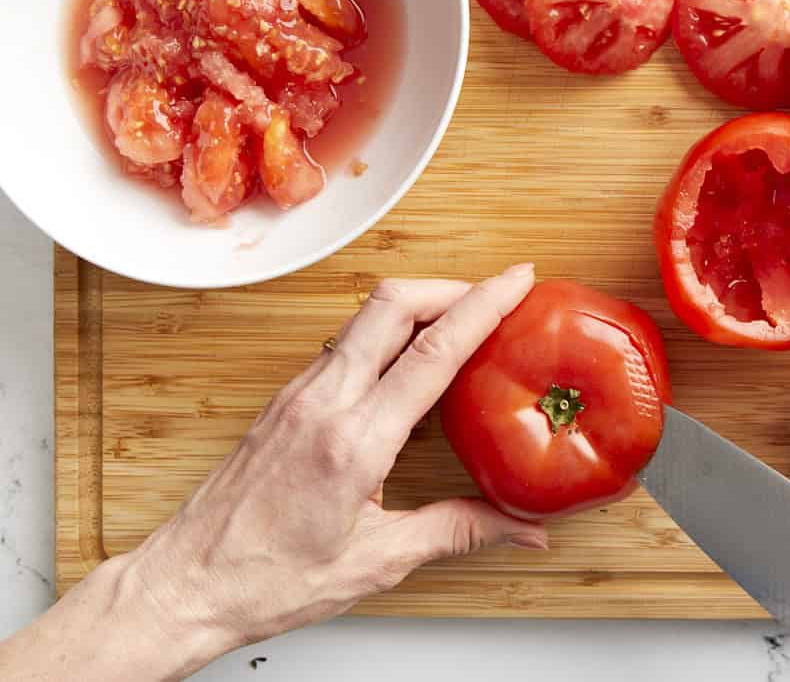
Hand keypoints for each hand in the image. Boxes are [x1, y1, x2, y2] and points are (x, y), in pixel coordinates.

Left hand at [0, 265, 545, 681]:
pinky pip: (344, 343)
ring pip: (365, 316)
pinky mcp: (285, 399)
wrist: (187, 584)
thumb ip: (458, 532)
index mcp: (354, 442)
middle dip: (450, 285)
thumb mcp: (378, 561)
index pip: (432, 352)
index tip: (516, 281)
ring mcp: (299, 394)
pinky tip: (407, 359)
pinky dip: (386, 332)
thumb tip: (524, 531)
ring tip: (459, 320)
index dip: (482, 305)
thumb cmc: (269, 579)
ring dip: (418, 304)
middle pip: (392, 304)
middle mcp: (323, 402)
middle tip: (494, 292)